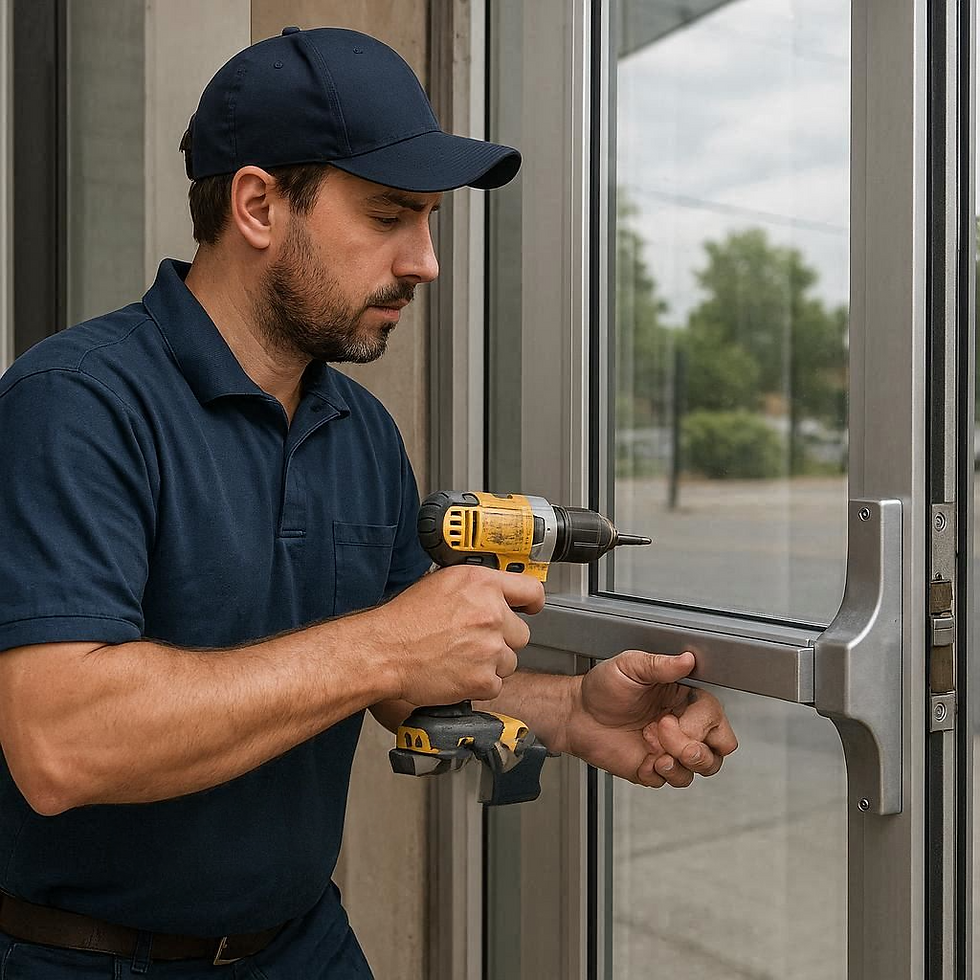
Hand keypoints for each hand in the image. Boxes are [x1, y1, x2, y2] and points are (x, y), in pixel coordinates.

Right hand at [368, 565, 545, 706]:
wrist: (384, 651)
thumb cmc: (403, 619)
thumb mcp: (440, 583)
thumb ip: (474, 587)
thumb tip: (491, 593)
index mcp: (482, 584)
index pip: (531, 590)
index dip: (531, 603)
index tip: (529, 609)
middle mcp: (491, 613)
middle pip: (521, 633)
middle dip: (502, 639)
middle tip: (474, 642)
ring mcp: (490, 647)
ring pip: (510, 661)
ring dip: (491, 663)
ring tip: (460, 658)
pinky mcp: (483, 679)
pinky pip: (495, 684)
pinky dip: (479, 684)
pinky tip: (457, 674)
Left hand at [565, 650, 736, 787]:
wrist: (576, 714)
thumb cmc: (602, 688)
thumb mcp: (630, 666)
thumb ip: (660, 665)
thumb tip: (687, 659)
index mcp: (683, 698)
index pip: (715, 719)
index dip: (698, 725)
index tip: (667, 718)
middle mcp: (681, 724)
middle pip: (719, 749)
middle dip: (700, 751)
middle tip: (670, 740)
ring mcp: (669, 748)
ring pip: (702, 768)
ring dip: (681, 765)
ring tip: (657, 753)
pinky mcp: (654, 768)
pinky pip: (673, 780)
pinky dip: (661, 774)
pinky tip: (645, 759)